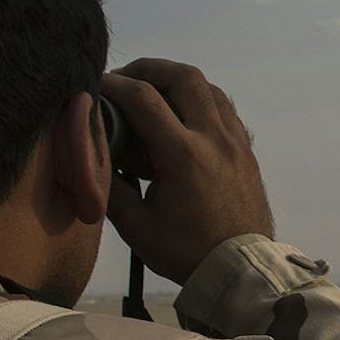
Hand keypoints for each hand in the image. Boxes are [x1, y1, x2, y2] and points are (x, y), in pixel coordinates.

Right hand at [101, 58, 275, 283]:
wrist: (240, 270)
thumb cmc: (186, 253)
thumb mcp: (136, 225)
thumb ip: (109, 185)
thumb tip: (92, 155)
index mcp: (183, 155)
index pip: (142, 98)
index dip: (113, 84)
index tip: (95, 86)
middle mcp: (214, 139)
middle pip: (184, 77)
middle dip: (149, 69)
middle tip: (126, 80)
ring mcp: (236, 143)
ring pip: (210, 88)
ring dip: (178, 82)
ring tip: (154, 95)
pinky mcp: (247, 152)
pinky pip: (225, 109)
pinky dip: (201, 101)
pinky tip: (183, 118)